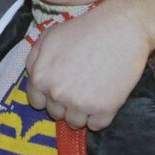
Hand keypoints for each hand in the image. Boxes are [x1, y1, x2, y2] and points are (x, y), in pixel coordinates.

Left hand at [25, 0, 154, 129]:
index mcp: (41, 77)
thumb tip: (33, 76)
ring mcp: (80, 104)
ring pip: (75, 123)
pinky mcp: (104, 109)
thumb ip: (35, 58)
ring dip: (81, 113)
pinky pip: (97, 126)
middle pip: (56, 113)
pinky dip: (99, 118)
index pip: (37, 102)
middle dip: (65, 104)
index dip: (48, 96)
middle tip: (79, 89)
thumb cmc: (84, 29)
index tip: (61, 89)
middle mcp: (57, 93)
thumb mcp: (49, 37)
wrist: (121, 29)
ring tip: (91, 96)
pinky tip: (104, 101)